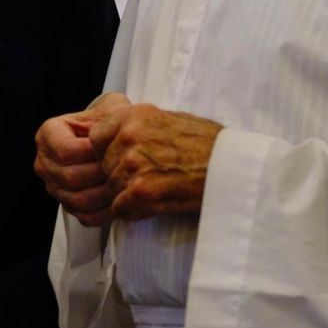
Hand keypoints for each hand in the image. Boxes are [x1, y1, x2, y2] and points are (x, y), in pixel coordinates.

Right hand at [36, 92, 130, 225]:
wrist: (110, 138)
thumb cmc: (109, 123)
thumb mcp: (110, 108)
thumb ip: (111, 114)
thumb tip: (115, 130)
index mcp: (49, 134)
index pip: (66, 151)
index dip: (93, 153)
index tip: (114, 149)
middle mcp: (45, 161)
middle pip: (70, 177)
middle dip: (102, 174)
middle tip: (125, 169)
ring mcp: (54, 185)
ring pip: (77, 199)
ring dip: (105, 194)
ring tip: (126, 185)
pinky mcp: (67, 204)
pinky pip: (84, 216)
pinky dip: (105, 213)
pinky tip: (121, 201)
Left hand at [89, 103, 221, 221]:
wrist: (231, 165)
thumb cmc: (208, 143)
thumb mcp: (169, 119)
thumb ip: (139, 127)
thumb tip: (118, 135)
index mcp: (134, 116)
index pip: (96, 137)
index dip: (106, 152)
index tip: (120, 160)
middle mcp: (129, 136)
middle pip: (103, 166)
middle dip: (118, 176)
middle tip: (144, 181)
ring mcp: (133, 164)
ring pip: (112, 189)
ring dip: (127, 195)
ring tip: (153, 193)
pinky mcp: (140, 191)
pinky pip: (120, 208)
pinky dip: (133, 211)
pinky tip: (152, 206)